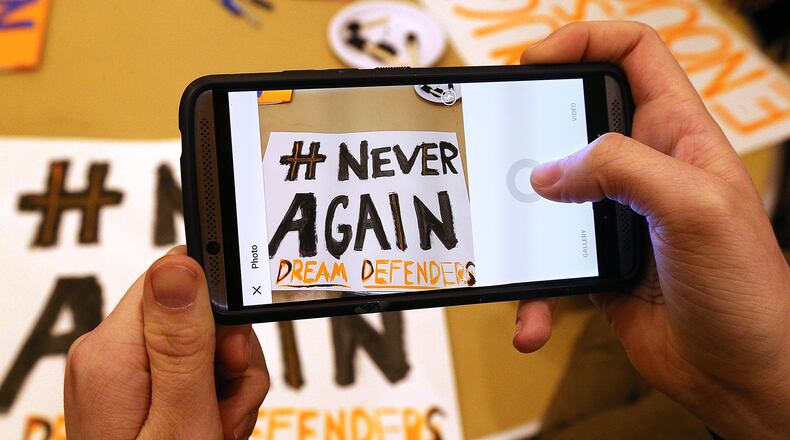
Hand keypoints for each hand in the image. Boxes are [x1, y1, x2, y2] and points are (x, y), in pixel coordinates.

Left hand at [64, 246, 268, 438]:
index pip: (177, 275)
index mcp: (112, 353)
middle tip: (226, 406)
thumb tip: (182, 266)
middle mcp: (108, 353)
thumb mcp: (182, 421)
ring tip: (219, 427)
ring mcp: (121, 371)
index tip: (230, 357)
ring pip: (203, 341)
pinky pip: (191, 366)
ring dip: (229, 383)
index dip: (220, 311)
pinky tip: (211, 426)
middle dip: (231, 357)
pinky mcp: (136, 384)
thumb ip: (183, 344)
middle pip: (197, 311)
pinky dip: (214, 395)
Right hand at [514, 22, 789, 437]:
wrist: (739, 375)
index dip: (585, 41)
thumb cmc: (749, 293)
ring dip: (522, 224)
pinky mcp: (595, 262)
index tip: (536, 59)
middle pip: (576, 119)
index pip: (635, 55)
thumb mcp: (695, 209)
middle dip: (533, 128)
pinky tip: (534, 317)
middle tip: (499, 140)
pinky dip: (532, 291)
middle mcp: (645, 169)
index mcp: (678, 136)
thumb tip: (551, 172)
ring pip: (551, 195)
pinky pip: (546, 262)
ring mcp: (616, 216)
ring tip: (507, 242)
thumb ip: (623, 170)